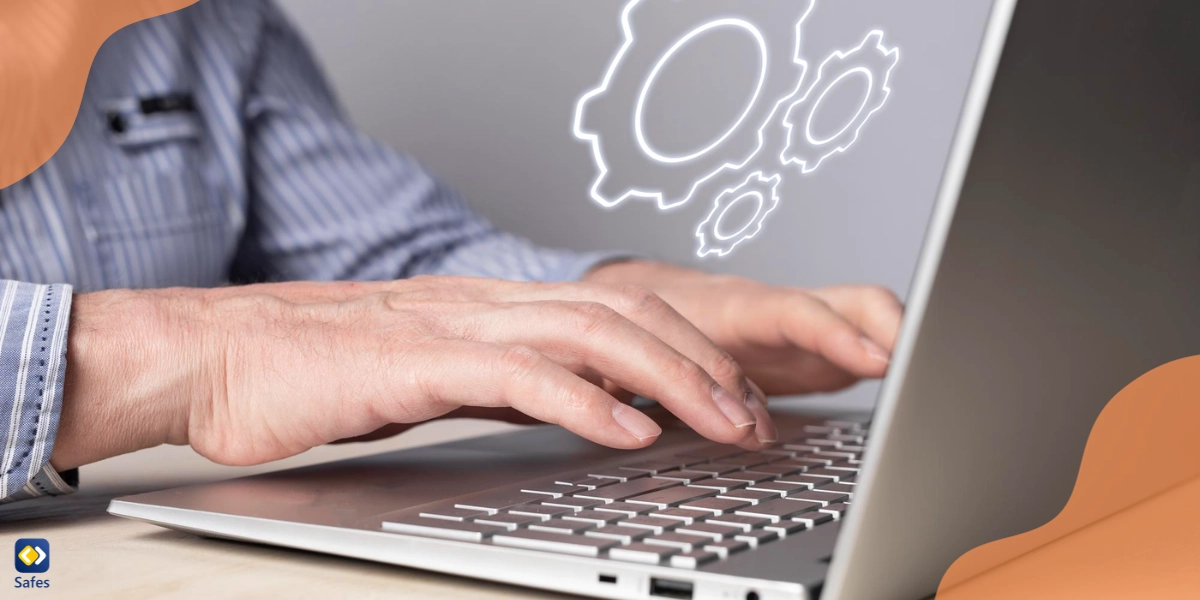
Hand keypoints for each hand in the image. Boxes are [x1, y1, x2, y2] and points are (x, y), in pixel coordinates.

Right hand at [52, 276, 774, 469]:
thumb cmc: (328, 374)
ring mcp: (459, 326)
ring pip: (593, 333)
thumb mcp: (446, 378)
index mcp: (502, 308)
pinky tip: (627, 430)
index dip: (692, 349)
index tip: (739, 397)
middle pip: (628, 313)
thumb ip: (517, 385)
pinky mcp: (420, 360)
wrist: (225, 358)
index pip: (622, 310)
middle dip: (706, 364)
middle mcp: (492, 304)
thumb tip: (589, 412)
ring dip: (670, 379)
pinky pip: (519, 374)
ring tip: (723, 423)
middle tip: (757, 418)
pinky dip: (583, 401)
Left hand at [586, 261, 903, 396]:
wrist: (633, 306)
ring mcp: (797, 328)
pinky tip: (905, 391)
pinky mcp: (808, 350)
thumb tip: (704, 428)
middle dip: (895, 331)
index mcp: (732, 308)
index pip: (794, 313)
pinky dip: (884, 366)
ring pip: (862, 321)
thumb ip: (667, 387)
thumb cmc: (632, 329)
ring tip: (931, 383)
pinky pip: (857, 348)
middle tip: (926, 368)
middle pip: (851, 304)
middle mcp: (775, 310)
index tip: (878, 359)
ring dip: (896, 347)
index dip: (836, 335)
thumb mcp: (634, 359)